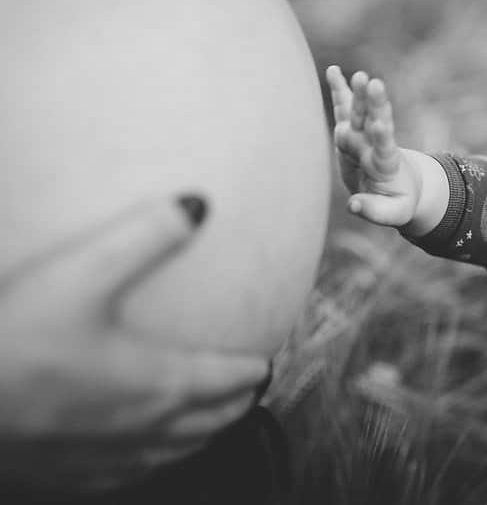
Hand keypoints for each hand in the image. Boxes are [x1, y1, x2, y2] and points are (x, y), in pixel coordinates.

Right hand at [0, 196, 269, 494]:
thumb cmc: (10, 344)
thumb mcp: (81, 274)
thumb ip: (145, 235)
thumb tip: (199, 203)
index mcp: (156, 384)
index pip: (223, 380)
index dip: (251, 370)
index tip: (267, 362)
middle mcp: (140, 429)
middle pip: (207, 423)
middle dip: (235, 406)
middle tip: (250, 391)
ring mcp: (103, 461)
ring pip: (171, 454)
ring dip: (199, 436)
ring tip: (208, 424)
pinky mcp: (66, 478)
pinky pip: (128, 476)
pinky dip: (153, 461)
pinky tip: (138, 455)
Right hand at [326, 65, 420, 226]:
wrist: (399, 187)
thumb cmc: (396, 202)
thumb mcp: (394, 213)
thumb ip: (375, 211)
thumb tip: (353, 205)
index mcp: (386, 165)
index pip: (385, 148)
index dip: (382, 137)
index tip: (379, 125)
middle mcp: (374, 145)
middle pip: (375, 121)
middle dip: (374, 104)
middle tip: (374, 84)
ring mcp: (362, 137)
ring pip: (360, 112)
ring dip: (359, 94)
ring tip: (360, 76)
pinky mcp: (349, 133)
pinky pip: (344, 108)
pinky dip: (340, 90)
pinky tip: (333, 70)